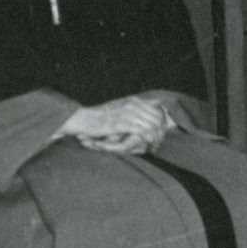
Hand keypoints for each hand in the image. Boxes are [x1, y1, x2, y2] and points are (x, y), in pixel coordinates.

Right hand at [59, 94, 174, 154]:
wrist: (83, 119)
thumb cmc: (101, 118)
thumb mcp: (120, 110)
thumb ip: (135, 110)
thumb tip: (152, 110)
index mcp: (134, 101)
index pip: (159, 110)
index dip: (163, 124)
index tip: (160, 135)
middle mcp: (133, 105)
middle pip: (158, 119)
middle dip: (161, 133)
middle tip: (158, 143)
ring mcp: (127, 113)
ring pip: (152, 125)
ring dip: (155, 138)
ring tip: (153, 147)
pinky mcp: (122, 123)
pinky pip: (142, 131)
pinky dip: (148, 139)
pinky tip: (148, 146)